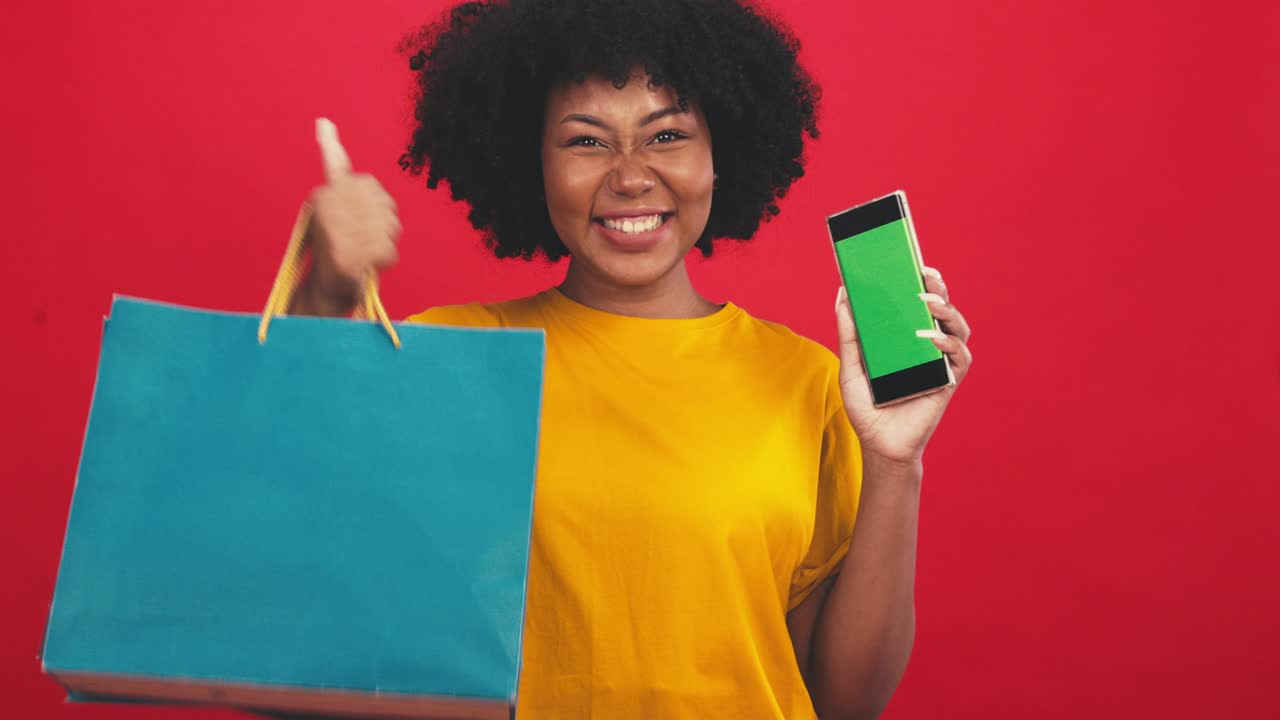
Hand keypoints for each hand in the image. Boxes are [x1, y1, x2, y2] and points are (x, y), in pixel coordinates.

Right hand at [298, 118, 401, 315]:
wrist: (326, 289)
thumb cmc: (336, 247)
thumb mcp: (336, 207)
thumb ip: (339, 172)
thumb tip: (324, 122)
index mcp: (323, 197)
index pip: (336, 167)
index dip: (331, 145)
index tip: (324, 122)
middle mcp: (327, 211)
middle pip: (381, 199)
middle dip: (383, 218)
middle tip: (367, 235)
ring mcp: (338, 234)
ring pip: (388, 225)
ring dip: (385, 239)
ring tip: (367, 249)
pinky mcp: (349, 258)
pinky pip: (388, 250)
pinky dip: (385, 259)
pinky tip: (372, 263)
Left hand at [834, 266, 972, 465]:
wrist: (878, 446)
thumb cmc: (867, 407)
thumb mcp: (851, 365)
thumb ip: (849, 332)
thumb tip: (843, 294)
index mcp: (906, 338)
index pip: (918, 303)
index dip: (921, 280)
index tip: (913, 260)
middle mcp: (927, 347)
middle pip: (941, 309)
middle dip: (937, 287)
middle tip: (924, 272)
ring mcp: (940, 364)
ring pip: (957, 327)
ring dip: (946, 310)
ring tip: (927, 300)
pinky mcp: (948, 382)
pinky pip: (958, 358)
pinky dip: (947, 343)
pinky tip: (930, 337)